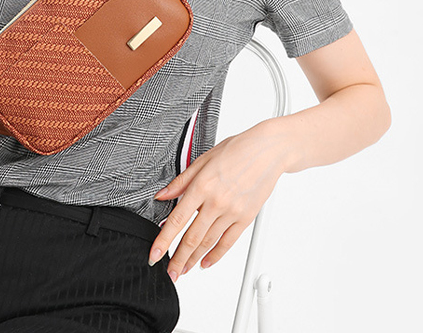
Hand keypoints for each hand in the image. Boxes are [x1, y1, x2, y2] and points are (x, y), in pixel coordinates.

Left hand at [148, 120, 287, 280]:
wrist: (268, 151)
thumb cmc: (237, 149)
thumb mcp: (203, 159)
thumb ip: (181, 181)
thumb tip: (162, 194)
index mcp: (202, 185)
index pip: (177, 219)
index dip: (163, 240)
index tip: (154, 254)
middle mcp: (216, 201)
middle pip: (192, 237)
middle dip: (178, 258)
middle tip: (169, 272)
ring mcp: (232, 211)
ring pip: (208, 242)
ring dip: (194, 259)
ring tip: (183, 269)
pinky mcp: (246, 217)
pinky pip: (228, 242)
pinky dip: (216, 254)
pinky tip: (206, 262)